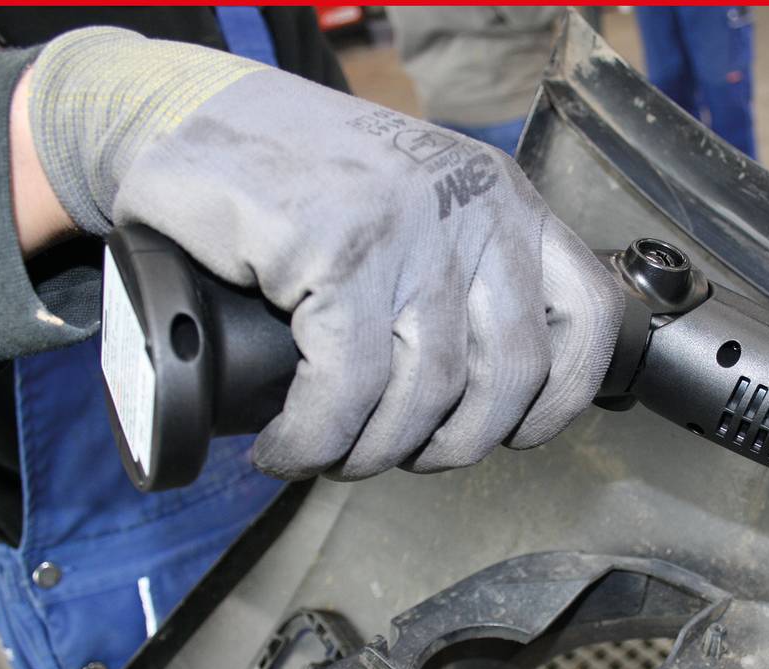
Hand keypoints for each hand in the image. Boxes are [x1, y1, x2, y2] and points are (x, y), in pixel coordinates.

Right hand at [27, 28, 622, 479]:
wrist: (183, 115)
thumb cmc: (296, 179)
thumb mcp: (413, 208)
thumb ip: (462, 274)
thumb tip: (486, 396)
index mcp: (504, 202)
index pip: (586, 314)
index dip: (561, 397)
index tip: (518, 434)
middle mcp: (473, 210)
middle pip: (507, 378)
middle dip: (450, 445)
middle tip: (396, 453)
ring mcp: (409, 230)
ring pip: (424, 396)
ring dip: (369, 452)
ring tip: (328, 451)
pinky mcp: (338, 252)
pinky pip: (346, 392)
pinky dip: (312, 441)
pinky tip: (285, 448)